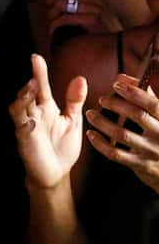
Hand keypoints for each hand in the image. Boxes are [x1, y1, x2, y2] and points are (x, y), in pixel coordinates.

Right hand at [12, 53, 85, 190]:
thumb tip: (80, 78)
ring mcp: (27, 127)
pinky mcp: (25, 141)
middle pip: (27, 94)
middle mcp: (33, 114)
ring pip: (18, 108)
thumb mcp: (73, 121)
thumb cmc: (62, 147)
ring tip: (32, 88)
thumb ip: (74, 101)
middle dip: (29, 82)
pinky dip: (26, 125)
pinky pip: (22, 130)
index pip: (40, 87)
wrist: (56, 173)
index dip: (38, 72)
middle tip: (34, 71)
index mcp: (45, 108)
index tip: (36, 57)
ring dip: (23, 98)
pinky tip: (32, 122)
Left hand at [46, 0, 114, 37]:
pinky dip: (54, 26)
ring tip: (56, 24)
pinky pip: (63, 18)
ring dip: (52, 16)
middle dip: (50, 3)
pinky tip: (57, 31)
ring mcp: (96, 8)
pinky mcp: (93, 21)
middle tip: (53, 14)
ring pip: (60, 2)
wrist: (102, 52)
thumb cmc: (83, 30)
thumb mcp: (74, 8)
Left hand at [86, 73, 158, 193]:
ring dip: (103, 122)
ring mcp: (151, 151)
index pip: (153, 104)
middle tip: (101, 99)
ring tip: (91, 114)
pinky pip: (115, 154)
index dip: (134, 92)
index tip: (116, 84)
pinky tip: (91, 133)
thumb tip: (122, 78)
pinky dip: (100, 143)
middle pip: (138, 116)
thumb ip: (144, 95)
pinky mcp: (140, 165)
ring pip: (123, 134)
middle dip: (117, 104)